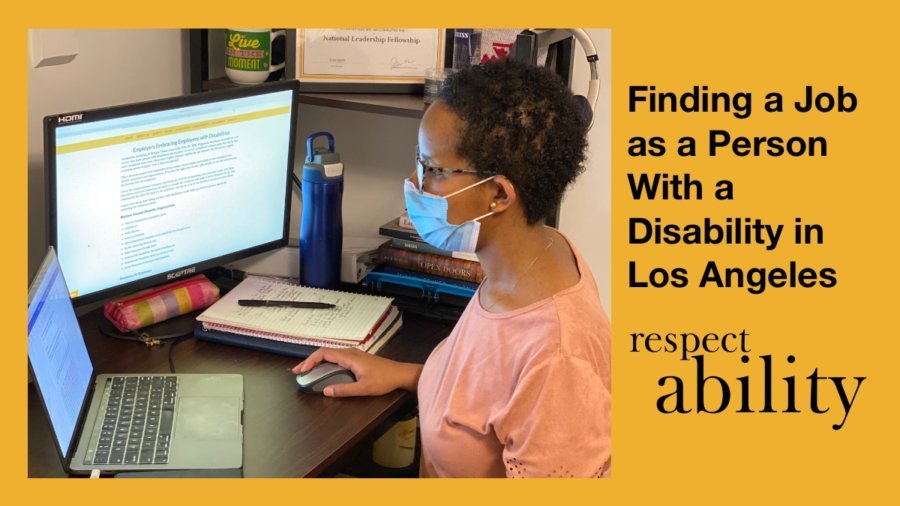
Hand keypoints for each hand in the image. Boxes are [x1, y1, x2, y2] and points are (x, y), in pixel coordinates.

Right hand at [291, 348, 421, 397]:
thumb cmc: (384, 380)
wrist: (400, 374)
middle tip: (298, 372)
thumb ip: (344, 390)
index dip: (310, 361)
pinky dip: (326, 363)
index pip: (324, 353)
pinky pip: (337, 358)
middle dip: (309, 361)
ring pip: (330, 355)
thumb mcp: (363, 388)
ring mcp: (354, 355)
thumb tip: (325, 391)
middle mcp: (350, 352)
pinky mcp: (357, 359)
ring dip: (317, 362)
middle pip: (324, 353)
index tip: (301, 370)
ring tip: (307, 371)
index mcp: (349, 357)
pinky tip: (323, 371)